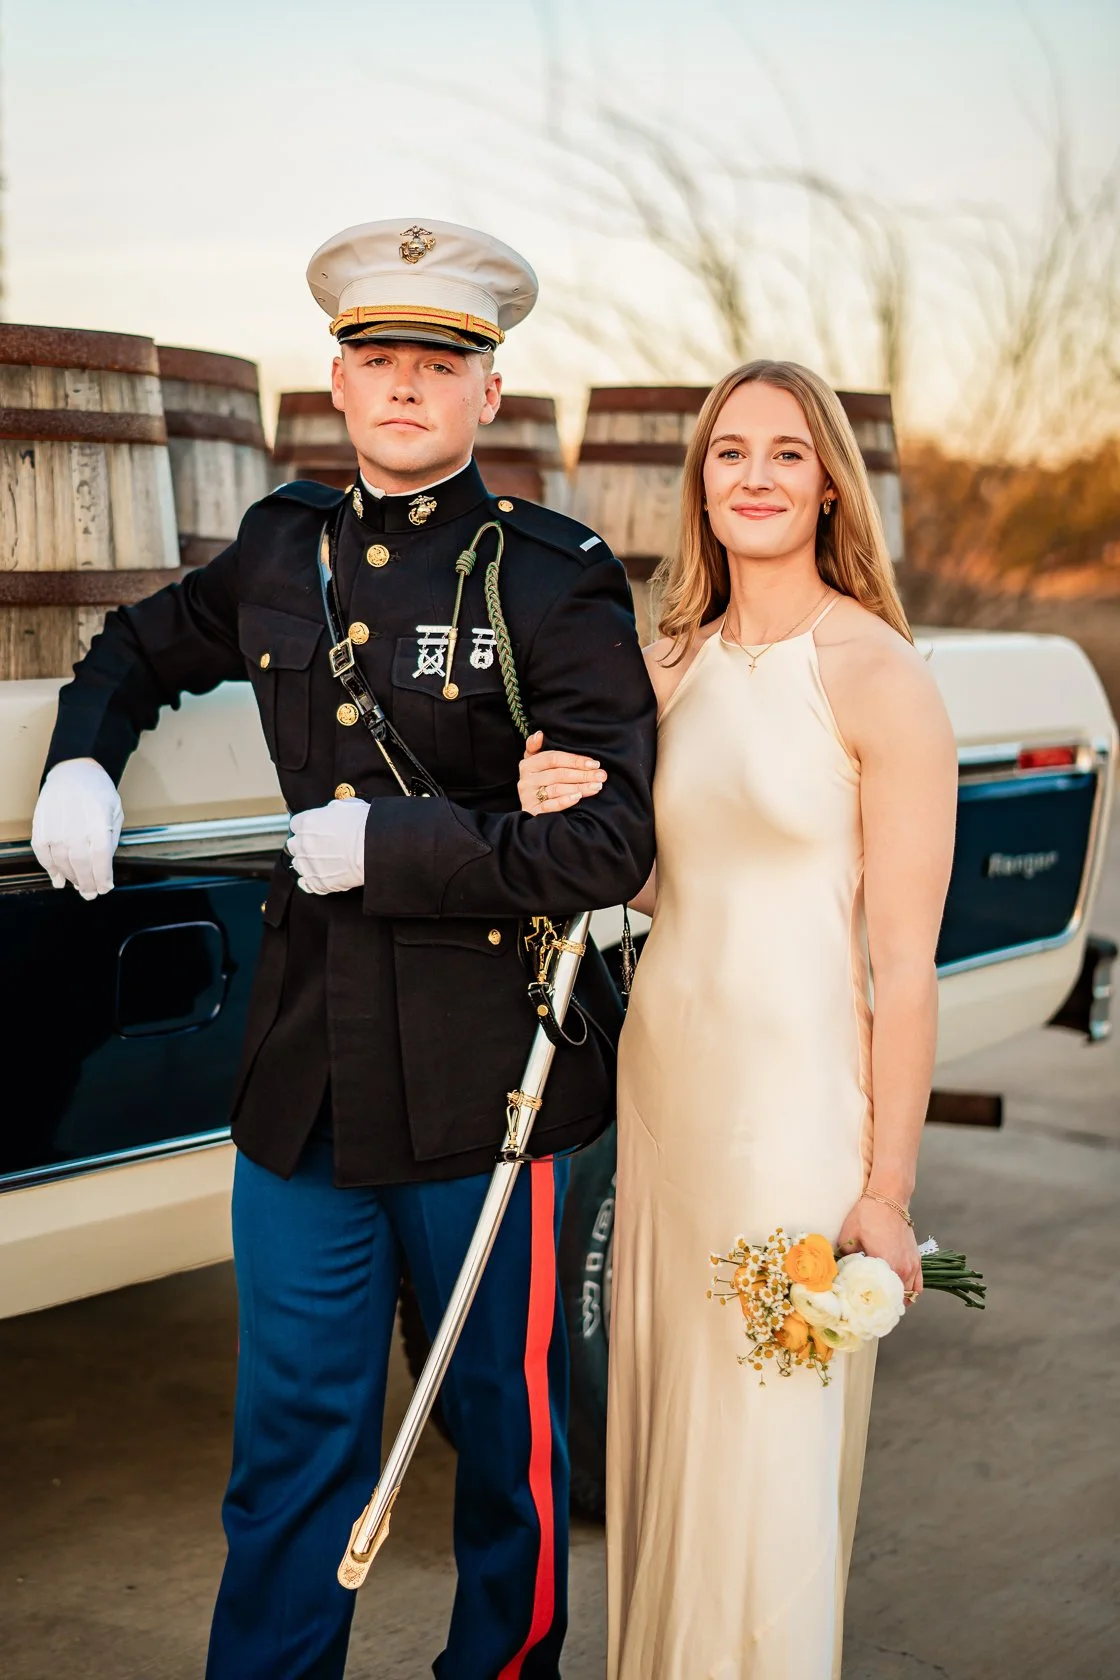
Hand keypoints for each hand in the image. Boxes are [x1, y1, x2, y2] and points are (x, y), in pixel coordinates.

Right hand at [31, 758, 123, 899]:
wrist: (73, 770)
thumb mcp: (115, 811)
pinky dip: (50, 869)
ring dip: (71, 878)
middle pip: (82, 866)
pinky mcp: (41, 828)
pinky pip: (44, 855)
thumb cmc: (97, 791)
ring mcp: (56, 830)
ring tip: (79, 886)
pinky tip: (58, 878)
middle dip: (88, 883)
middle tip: (92, 893)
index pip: (102, 860)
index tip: (106, 887)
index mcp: (99, 825)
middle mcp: (76, 830)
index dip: (103, 877)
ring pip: (63, 864)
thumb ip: (111, 838)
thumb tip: (104, 864)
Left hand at [287, 799, 369, 893]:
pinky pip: (307, 884)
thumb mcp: (347, 806)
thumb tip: (333, 812)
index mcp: (307, 822)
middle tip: (318, 846)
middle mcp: (303, 843)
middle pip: (293, 845)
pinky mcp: (318, 882)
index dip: (305, 827)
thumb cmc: (364, 825)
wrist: (374, 848)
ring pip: (298, 865)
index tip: (313, 829)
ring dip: (307, 863)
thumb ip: (333, 810)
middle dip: (303, 845)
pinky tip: (318, 878)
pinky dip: (311, 882)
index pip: (295, 824)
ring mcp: (309, 864)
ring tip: (321, 863)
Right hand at [517, 730, 606, 814]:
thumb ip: (536, 747)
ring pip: (556, 789)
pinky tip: (578, 798)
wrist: (529, 809)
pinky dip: (564, 801)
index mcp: (528, 764)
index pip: (554, 758)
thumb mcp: (535, 762)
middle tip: (601, 776)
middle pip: (558, 774)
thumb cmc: (538, 780)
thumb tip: (540, 734)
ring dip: (579, 787)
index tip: (594, 763)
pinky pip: (549, 806)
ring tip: (596, 787)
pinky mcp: (532, 811)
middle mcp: (526, 779)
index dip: (575, 760)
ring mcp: (528, 796)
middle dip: (582, 775)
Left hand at [836, 1195, 921, 1300]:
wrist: (889, 1198)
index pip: (880, 1296)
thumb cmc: (867, 1215)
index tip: (859, 1308)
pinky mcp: (917, 1260)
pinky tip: (898, 1294)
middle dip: (884, 1305)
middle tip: (870, 1309)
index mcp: (887, 1265)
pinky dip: (909, 1293)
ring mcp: (913, 1265)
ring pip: (909, 1295)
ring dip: (898, 1300)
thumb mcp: (848, 1237)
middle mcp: (904, 1269)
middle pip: (896, 1299)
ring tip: (884, 1303)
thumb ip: (844, 1258)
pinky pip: (918, 1286)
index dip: (870, 1304)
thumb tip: (838, 1274)